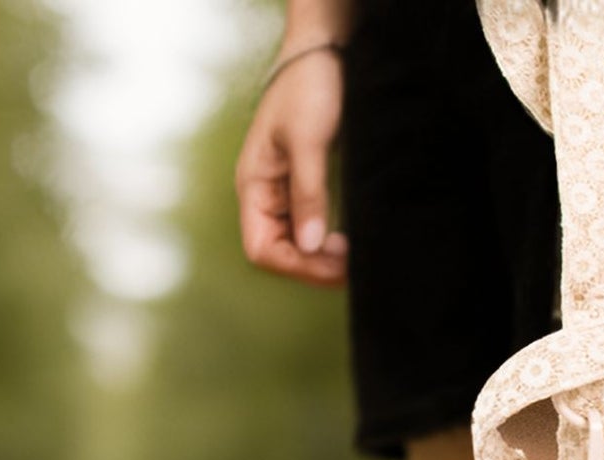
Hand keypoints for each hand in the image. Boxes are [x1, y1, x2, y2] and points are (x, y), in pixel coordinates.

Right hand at [235, 38, 346, 287]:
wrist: (323, 48)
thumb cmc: (308, 87)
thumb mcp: (309, 139)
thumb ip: (308, 193)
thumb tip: (311, 246)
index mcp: (253, 186)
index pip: (262, 248)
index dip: (295, 264)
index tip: (332, 264)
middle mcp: (263, 195)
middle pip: (278, 251)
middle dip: (311, 264)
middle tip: (350, 266)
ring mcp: (281, 191)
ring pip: (294, 242)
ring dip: (318, 256)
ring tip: (350, 257)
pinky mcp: (301, 184)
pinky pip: (307, 224)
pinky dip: (324, 239)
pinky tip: (344, 241)